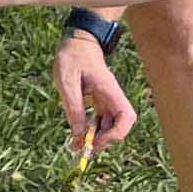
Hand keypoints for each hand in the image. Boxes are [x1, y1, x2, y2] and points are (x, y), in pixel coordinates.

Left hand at [51, 29, 136, 153]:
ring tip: (76, 146)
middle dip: (104, 140)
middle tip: (84, 149)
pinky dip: (91, 131)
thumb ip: (73, 107)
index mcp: (109, 91)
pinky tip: (77, 136)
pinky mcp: (100, 102)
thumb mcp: (66, 82)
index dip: (115, 134)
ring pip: (110, 126)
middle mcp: (112, 97)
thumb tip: (79, 134)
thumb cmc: (71, 58)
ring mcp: (107, 100)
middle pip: (120, 126)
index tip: (95, 141)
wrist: (76, 42)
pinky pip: (100, 121)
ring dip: (96, 138)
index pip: (125, 117)